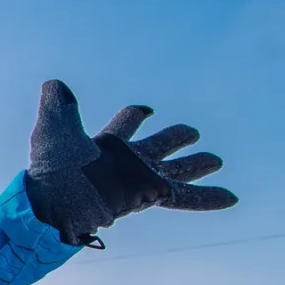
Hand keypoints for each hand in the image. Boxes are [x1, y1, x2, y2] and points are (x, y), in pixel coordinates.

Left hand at [24, 80, 236, 245]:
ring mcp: (140, 179)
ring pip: (177, 170)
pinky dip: (207, 198)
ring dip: (196, 164)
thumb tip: (54, 84)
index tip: (145, 111)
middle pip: (158, 146)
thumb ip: (57, 106)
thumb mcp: (54, 129)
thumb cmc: (53, 167)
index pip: (127, 124)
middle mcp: (127, 162)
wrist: (58, 200)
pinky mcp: (150, 195)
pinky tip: (232, 197)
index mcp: (107, 145)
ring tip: (216, 160)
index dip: (135, 116)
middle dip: (174, 138)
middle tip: (193, 132)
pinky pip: (184, 197)